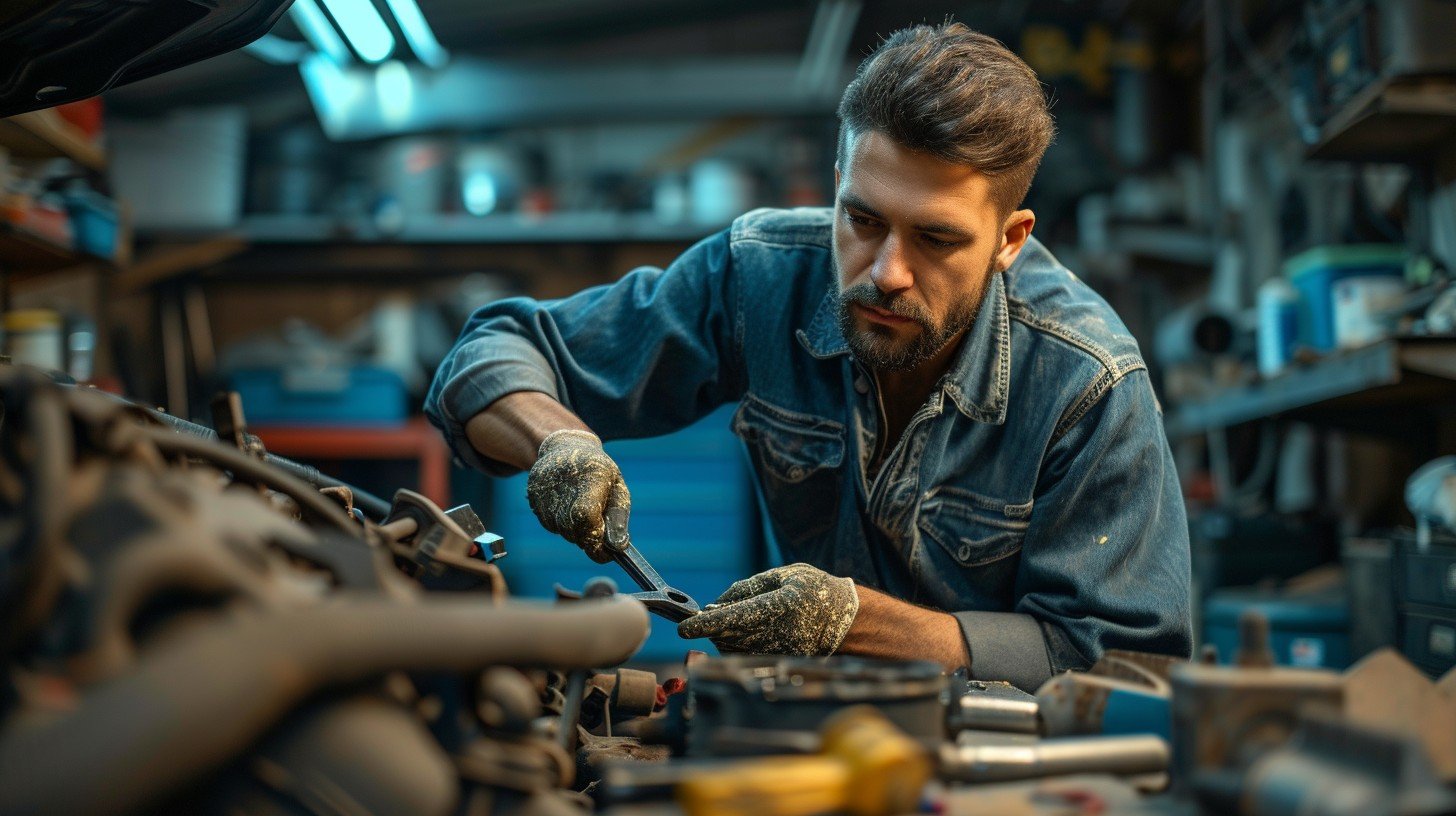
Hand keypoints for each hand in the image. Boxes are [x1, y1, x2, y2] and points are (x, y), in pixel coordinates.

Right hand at [526, 429, 628, 562]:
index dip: (596, 539)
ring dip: (575, 532)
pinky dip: (561, 525)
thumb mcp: (617, 488)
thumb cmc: (598, 472)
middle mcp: (564, 482)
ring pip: (561, 530)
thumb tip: (618, 546)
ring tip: (582, 510)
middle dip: (587, 538)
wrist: (565, 448)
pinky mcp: (534, 495)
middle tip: (597, 529)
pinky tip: (567, 507)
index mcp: (591, 476)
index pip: (587, 517)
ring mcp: (545, 488)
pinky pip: (550, 525)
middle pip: (573, 529)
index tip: (605, 552)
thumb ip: (618, 518)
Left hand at [677, 563, 858, 654]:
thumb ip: (747, 588)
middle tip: (709, 615)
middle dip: (711, 627)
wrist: (844, 621)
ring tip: (734, 620)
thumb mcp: (783, 576)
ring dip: (721, 636)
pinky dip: (735, 644)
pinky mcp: (777, 662)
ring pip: (732, 648)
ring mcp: (776, 651)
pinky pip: (744, 655)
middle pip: (726, 635)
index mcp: (778, 605)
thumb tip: (714, 606)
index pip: (731, 619)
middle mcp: (776, 632)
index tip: (683, 628)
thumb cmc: (813, 590)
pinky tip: (747, 632)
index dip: (704, 625)